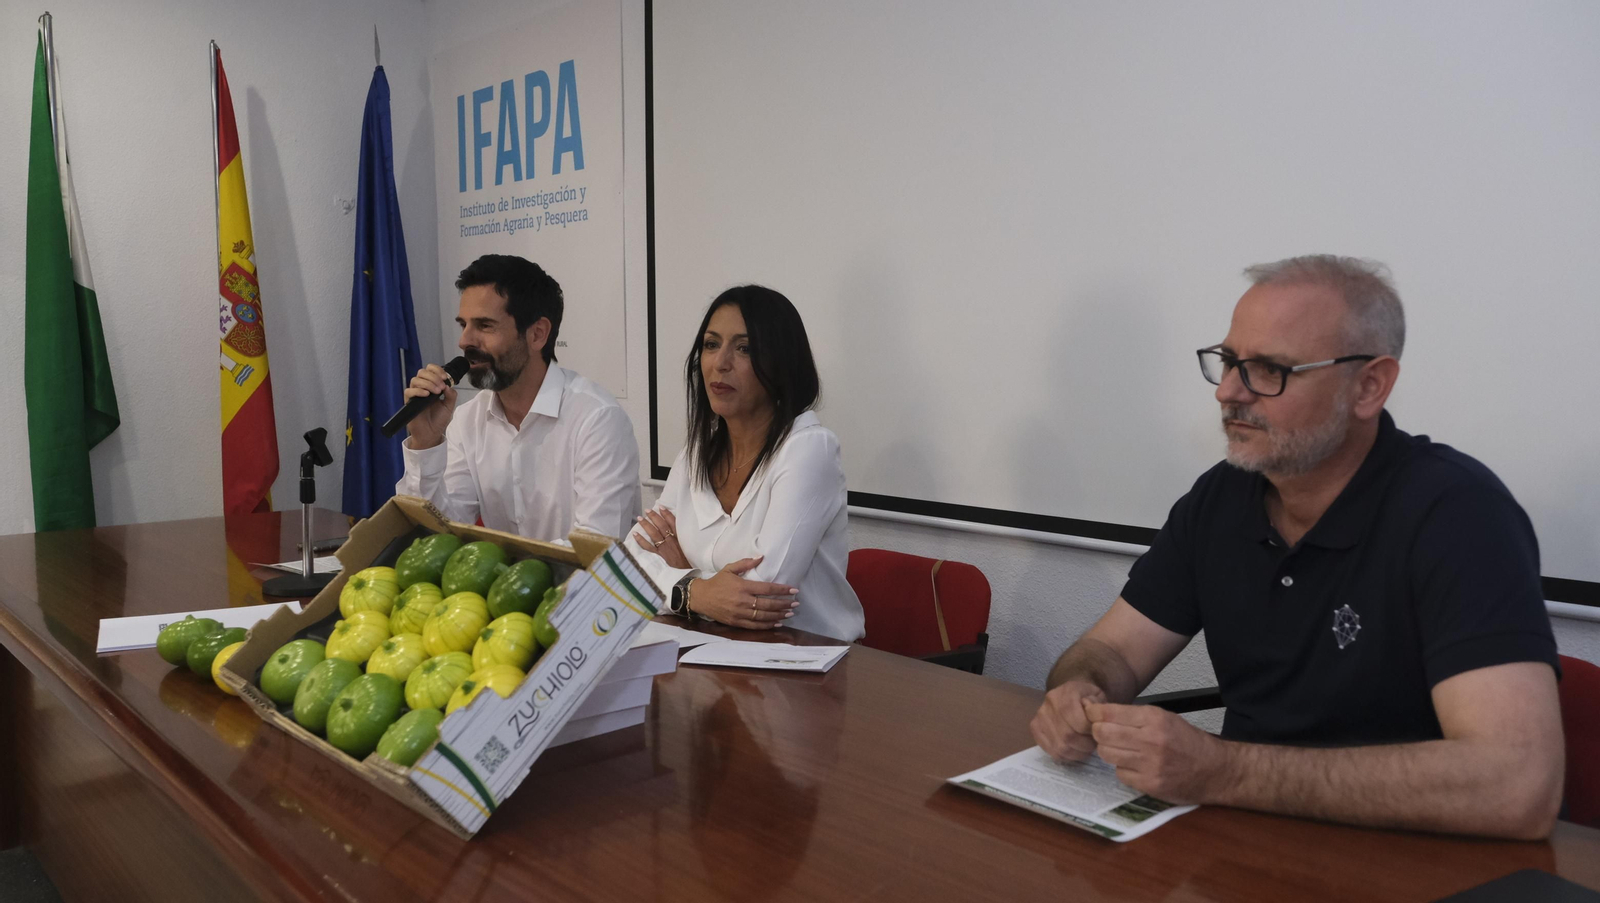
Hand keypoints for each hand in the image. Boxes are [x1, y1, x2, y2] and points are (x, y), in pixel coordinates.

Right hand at [404, 364, 459, 448]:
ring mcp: (415, 394)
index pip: (430, 370)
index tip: (445, 377)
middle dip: (433, 377)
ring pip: (415, 380)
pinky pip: (409, 391)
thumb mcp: (449, 405)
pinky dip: (418, 391)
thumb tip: (448, 385)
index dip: (437, 370)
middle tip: (441, 387)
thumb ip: (451, 394)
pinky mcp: (409, 401)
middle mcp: (422, 387)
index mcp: (432, 385)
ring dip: (427, 383)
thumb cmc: (439, 419)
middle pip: (422, 372)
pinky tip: (426, 395)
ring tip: (435, 392)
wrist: (432, 433)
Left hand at [632, 506, 688, 568]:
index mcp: (679, 538)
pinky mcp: (659, 555)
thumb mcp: (687, 548)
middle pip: (662, 525)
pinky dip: (640, 540)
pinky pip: (648, 546)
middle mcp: (671, 541)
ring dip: (646, 525)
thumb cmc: (687, 562)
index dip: (667, 514)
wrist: (686, 574)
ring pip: (654, 533)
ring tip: (640, 518)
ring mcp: (664, 547)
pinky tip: (635, 534)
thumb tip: (674, 532)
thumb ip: (681, 540)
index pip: (673, 523)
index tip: (661, 507)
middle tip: (647, 510)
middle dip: (654, 517)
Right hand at [688, 557, 798, 629]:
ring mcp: (740, 613)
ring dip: (779, 616)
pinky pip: (755, 625)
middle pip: (768, 604)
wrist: (700, 598)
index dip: (782, 590)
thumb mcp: (729, 569)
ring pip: (763, 617)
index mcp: (743, 587)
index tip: (793, 590)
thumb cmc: (717, 582)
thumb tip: (761, 557)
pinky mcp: (736, 622)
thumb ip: (745, 563)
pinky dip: (767, 625)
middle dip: (784, 604)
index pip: (767, 589)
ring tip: (790, 613)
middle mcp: (743, 601)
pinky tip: (777, 623)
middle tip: (796, 603)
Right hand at [1031, 680, 1104, 762]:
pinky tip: (1074, 750)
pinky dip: (1066, 756)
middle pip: (1068, 736)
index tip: (1098, 734)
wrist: (1068, 692)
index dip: (1091, 733)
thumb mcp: (1098, 695)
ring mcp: (1040, 716)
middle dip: (1085, 745)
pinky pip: (1051, 751)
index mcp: (1067, 692)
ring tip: (1084, 748)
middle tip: (1093, 744)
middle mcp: (1050, 703)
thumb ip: (1098, 708)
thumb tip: (1093, 721)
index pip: (1079, 722)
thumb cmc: (1087, 695)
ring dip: (1076, 753)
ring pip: (1060, 747)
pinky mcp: (1035, 728)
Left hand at [1084, 701, 1224, 804]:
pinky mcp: (1150, 784)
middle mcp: (1150, 740)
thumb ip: (1135, 716)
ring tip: (1120, 750)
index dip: (1094, 714)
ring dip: (1109, 752)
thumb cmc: (1188, 741)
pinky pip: (1120, 774)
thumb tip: (1100, 714)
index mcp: (1154, 718)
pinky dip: (1122, 770)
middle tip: (1103, 734)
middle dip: (1098, 733)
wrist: (1215, 770)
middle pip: (1103, 734)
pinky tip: (1134, 766)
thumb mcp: (1165, 718)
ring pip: (1107, 754)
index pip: (1109, 713)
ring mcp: (1150, 764)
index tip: (1091, 715)